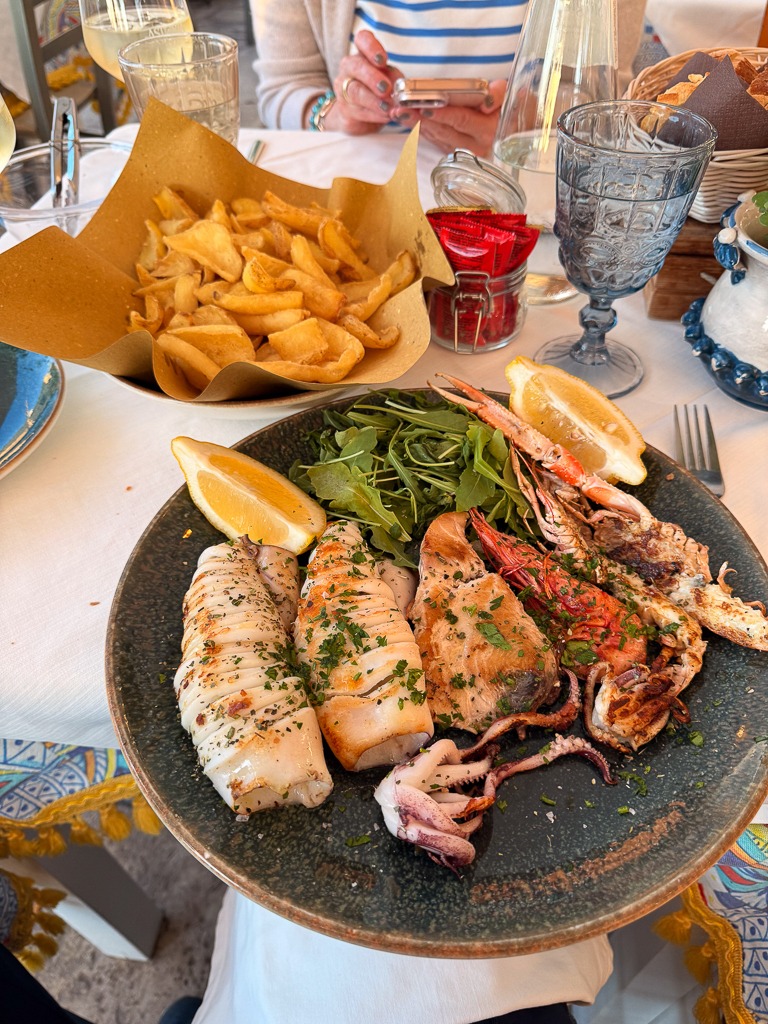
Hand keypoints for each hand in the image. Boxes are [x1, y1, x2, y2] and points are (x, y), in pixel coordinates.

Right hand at [324, 30, 402, 134]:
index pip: (362, 40)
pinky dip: (374, 115)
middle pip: (356, 66)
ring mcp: (344, 89)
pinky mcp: (345, 110)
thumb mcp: (390, 80)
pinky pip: (358, 111)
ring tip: (388, 107)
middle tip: (386, 88)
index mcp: (363, 54)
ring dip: (373, 100)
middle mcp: (350, 68)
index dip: (371, 47)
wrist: (360, 116)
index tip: (383, 60)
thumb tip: (403, 86)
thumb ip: (395, 79)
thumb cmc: (376, 91)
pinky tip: (385, 116)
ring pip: (355, 91)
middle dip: (372, 77)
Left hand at [392, 80, 506, 156]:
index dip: (443, 114)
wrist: (511, 130)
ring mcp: (462, 153)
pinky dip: (420, 129)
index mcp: (487, 131)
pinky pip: (434, 140)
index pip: (462, 120)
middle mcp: (474, 146)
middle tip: (400, 108)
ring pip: (435, 136)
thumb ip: (498, 94)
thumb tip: (487, 103)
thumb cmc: (506, 108)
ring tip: (397, 112)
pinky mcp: (453, 153)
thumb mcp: (507, 96)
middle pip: (443, 130)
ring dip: (415, 124)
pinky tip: (406, 119)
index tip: (425, 108)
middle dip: (420, 119)